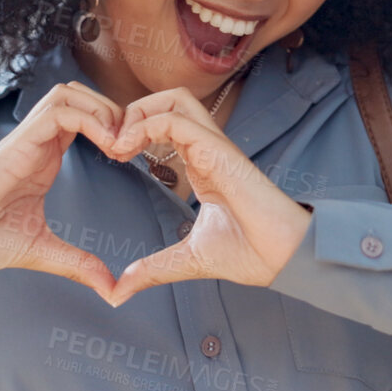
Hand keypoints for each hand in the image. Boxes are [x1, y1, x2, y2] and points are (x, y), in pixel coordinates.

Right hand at [0, 81, 125, 296]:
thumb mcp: (42, 251)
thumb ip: (77, 264)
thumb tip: (111, 289)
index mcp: (43, 158)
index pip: (83, 118)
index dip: (113, 127)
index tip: (132, 157)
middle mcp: (36, 142)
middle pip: (79, 94)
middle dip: (113, 110)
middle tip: (132, 145)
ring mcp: (25, 139)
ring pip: (68, 93)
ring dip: (102, 110)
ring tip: (120, 144)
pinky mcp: (16, 144)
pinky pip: (58, 112)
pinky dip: (89, 119)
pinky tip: (107, 146)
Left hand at [101, 87, 313, 307]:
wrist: (282, 259)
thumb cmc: (249, 253)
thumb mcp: (187, 260)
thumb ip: (152, 270)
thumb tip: (119, 291)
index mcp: (202, 164)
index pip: (166, 123)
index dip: (134, 131)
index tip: (111, 156)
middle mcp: (208, 149)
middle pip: (169, 99)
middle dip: (133, 112)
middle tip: (110, 144)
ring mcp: (215, 147)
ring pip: (175, 99)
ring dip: (139, 113)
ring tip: (118, 144)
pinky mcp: (219, 152)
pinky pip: (178, 121)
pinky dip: (146, 127)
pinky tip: (128, 150)